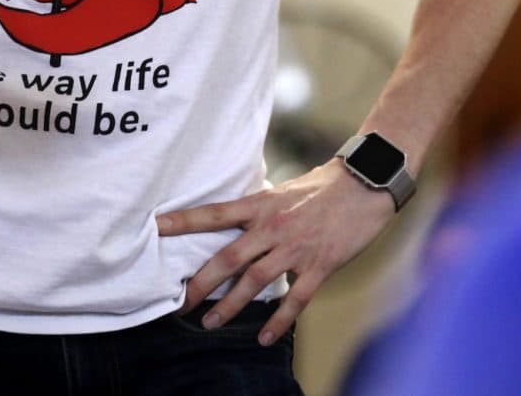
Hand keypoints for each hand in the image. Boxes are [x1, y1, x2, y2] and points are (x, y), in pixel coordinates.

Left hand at [157, 160, 394, 345]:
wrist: (365, 183)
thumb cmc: (323, 185)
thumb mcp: (282, 191)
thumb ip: (259, 208)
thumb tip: (236, 218)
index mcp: (260, 205)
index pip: (214, 213)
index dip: (184, 221)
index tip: (156, 228)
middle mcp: (273, 227)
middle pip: (228, 257)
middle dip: (201, 283)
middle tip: (180, 302)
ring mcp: (296, 247)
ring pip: (255, 281)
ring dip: (231, 305)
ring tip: (211, 324)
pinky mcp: (320, 265)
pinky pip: (296, 299)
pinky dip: (279, 320)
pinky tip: (265, 337)